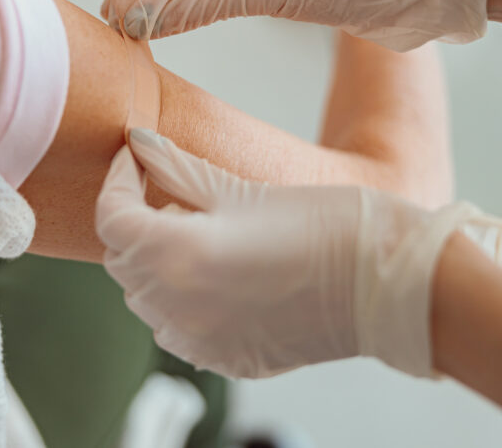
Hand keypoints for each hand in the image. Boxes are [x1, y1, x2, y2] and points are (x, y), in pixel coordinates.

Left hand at [97, 129, 501, 378]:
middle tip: (168, 188)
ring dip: (153, 261)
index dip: (118, 180)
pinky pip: (176, 327)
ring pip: (144, 297)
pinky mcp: (224, 360)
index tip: (136, 157)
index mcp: (178, 256)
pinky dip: (179, 298)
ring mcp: (199, 342)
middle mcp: (177, 308)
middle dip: (134, 219)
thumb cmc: (327, 227)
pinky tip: (216, 273)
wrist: (389, 285)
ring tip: (195, 229)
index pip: (112, 217)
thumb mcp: (243, 189)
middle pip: (122, 259)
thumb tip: (138, 141)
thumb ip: (179, 169)